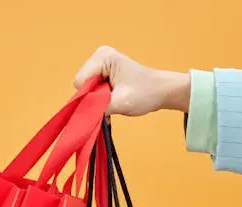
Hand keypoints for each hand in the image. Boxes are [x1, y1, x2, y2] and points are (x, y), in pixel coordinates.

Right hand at [74, 46, 190, 115]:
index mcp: (103, 57)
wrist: (161, 90)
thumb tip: (80, 114)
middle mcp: (99, 56)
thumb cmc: (145, 93)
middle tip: (113, 100)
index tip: (108, 100)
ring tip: (114, 99)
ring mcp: (101, 62)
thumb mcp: (120, 103)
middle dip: (94, 97)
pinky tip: (113, 98)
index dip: (90, 97)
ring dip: (97, 99)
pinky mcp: (103, 70)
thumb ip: (98, 107)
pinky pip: (92, 88)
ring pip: (86, 89)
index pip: (80, 82)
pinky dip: (100, 98)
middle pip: (82, 85)